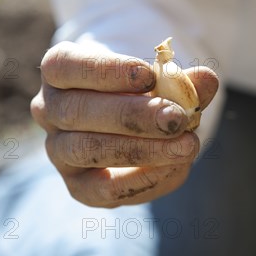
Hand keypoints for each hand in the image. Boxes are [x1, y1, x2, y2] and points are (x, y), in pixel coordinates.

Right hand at [31, 41, 218, 207]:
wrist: (130, 123)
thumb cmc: (140, 90)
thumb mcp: (160, 78)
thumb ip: (181, 80)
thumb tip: (206, 81)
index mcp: (59, 71)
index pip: (65, 66)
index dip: (106, 71)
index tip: (149, 75)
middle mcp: (49, 110)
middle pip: (77, 111)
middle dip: (132, 116)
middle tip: (177, 118)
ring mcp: (59, 150)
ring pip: (87, 149)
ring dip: (141, 149)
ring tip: (186, 145)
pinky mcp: (78, 186)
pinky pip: (102, 189)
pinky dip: (142, 179)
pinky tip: (176, 167)